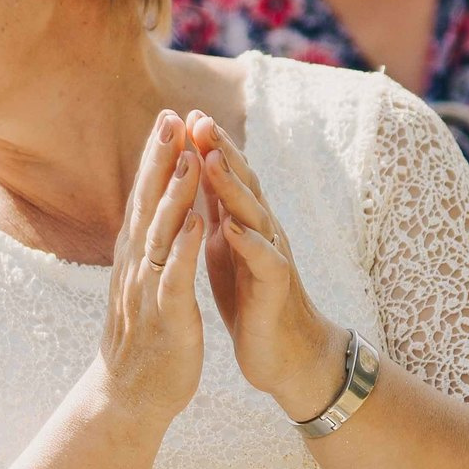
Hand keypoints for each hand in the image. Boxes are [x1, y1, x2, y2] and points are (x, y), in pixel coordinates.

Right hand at [93, 112, 206, 430]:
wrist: (130, 396)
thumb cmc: (144, 338)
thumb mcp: (144, 283)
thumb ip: (148, 246)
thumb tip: (150, 212)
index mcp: (135, 258)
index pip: (144, 199)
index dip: (155, 159)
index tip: (167, 119)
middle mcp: (136, 267)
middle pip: (147, 205)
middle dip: (160, 161)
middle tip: (170, 119)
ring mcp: (148, 291)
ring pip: (161, 235)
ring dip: (174, 196)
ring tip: (189, 158)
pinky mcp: (167, 317)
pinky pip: (176, 278)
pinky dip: (187, 249)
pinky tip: (200, 223)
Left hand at [186, 113, 345, 422]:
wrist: (284, 353)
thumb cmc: (252, 299)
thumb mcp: (226, 248)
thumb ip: (217, 211)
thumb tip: (199, 172)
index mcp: (243, 223)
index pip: (225, 177)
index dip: (207, 147)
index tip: (184, 116)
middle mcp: (261, 231)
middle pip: (242, 183)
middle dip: (220, 151)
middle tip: (198, 119)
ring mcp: (272, 256)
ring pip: (253, 213)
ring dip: (232, 186)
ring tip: (210, 160)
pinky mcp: (276, 287)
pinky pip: (265, 260)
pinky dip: (249, 242)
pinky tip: (232, 228)